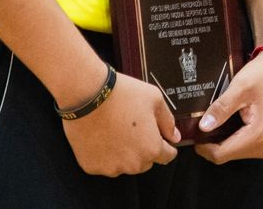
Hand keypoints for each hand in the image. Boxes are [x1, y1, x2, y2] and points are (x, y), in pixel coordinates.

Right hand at [62, 67, 177, 176]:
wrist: (87, 94)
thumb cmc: (122, 94)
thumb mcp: (155, 99)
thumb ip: (168, 121)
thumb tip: (174, 137)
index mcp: (151, 149)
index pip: (167, 157)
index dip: (166, 146)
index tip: (160, 138)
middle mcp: (133, 164)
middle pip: (145, 161)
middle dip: (144, 148)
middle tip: (133, 128)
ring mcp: (111, 168)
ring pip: (124, 164)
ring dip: (124, 153)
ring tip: (116, 130)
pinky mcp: (92, 166)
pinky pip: (104, 164)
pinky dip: (105, 154)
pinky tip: (102, 136)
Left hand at [195, 50, 262, 163]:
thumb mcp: (240, 87)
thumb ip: (222, 108)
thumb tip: (203, 127)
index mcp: (258, 135)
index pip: (221, 154)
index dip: (203, 146)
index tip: (193, 132)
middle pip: (226, 155)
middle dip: (210, 143)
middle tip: (201, 124)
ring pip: (232, 152)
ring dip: (219, 140)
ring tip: (212, 121)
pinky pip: (240, 146)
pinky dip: (229, 138)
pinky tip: (223, 123)